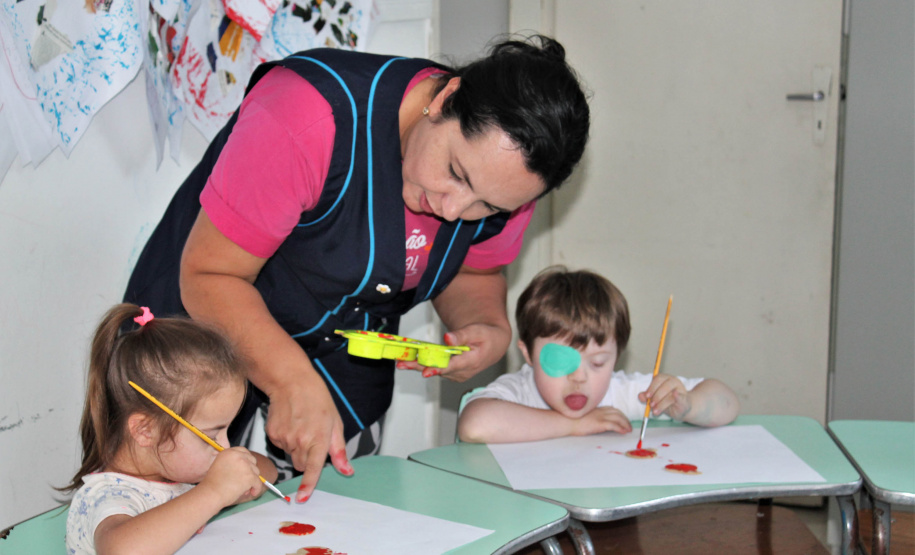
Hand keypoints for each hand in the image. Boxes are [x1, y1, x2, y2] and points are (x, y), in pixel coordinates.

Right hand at [197, 447, 263, 507]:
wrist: (211, 494)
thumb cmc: (213, 484)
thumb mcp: (220, 466)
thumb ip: (232, 463)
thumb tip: (247, 467)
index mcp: (229, 452)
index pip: (244, 451)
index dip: (247, 460)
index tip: (246, 467)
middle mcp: (238, 456)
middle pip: (252, 460)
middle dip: (250, 470)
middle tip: (244, 480)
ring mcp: (245, 465)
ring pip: (256, 472)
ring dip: (252, 481)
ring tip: (243, 489)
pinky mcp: (250, 476)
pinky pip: (258, 482)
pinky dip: (256, 488)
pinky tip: (252, 492)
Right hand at [264, 376, 352, 503]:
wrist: (291, 382)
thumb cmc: (317, 400)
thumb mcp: (335, 423)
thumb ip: (339, 451)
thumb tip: (347, 471)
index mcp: (318, 439)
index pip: (313, 469)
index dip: (308, 485)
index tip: (302, 499)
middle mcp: (299, 441)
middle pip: (301, 465)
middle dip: (307, 458)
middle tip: (311, 437)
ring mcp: (284, 438)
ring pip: (291, 455)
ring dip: (297, 447)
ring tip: (301, 425)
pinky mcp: (272, 435)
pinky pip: (281, 447)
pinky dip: (287, 440)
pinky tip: (291, 423)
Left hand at [396, 325, 510, 381]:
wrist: (494, 345)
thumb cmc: (487, 335)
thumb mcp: (478, 331)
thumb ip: (462, 335)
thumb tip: (447, 338)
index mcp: (472, 361)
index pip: (452, 367)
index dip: (437, 368)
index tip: (425, 371)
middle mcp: (463, 372)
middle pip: (438, 369)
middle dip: (419, 367)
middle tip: (402, 364)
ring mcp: (457, 374)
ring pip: (435, 370)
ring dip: (418, 366)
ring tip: (401, 361)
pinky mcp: (452, 373)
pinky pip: (436, 369)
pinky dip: (424, 364)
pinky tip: (410, 360)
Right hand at [571, 406, 632, 435]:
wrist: (566, 421)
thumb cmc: (572, 420)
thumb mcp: (584, 415)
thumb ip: (592, 416)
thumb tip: (597, 422)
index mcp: (597, 409)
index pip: (612, 409)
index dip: (620, 414)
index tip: (624, 419)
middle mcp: (600, 411)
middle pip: (617, 413)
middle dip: (625, 419)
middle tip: (629, 426)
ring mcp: (600, 416)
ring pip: (618, 418)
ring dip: (625, 424)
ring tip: (629, 429)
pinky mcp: (599, 423)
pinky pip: (614, 425)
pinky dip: (621, 428)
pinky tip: (624, 432)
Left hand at [638, 374, 690, 419]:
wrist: (682, 409)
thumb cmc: (667, 402)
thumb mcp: (655, 399)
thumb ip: (647, 397)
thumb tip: (640, 396)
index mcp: (665, 379)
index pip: (658, 379)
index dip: (652, 387)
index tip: (647, 396)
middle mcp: (674, 381)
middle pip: (665, 385)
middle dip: (656, 396)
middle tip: (651, 404)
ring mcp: (681, 390)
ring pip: (670, 394)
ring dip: (661, 404)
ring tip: (655, 411)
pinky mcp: (685, 399)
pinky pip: (680, 397)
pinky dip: (677, 397)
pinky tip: (674, 399)